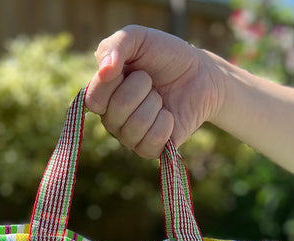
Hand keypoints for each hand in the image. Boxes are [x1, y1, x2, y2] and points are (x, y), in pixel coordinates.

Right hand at [86, 25, 220, 158]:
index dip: (113, 81)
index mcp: (103, 95)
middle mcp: (112, 120)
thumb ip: (115, 45)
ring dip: (155, 104)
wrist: (200, 74)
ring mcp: (130, 137)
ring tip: (160, 98)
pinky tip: (169, 115)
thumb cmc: (165, 56)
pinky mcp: (150, 150)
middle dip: (142, 87)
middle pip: (117, 109)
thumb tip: (104, 71)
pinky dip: (166, 123)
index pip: (93, 99)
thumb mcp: (138, 38)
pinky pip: (152, 141)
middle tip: (151, 82)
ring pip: (136, 126)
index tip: (132, 66)